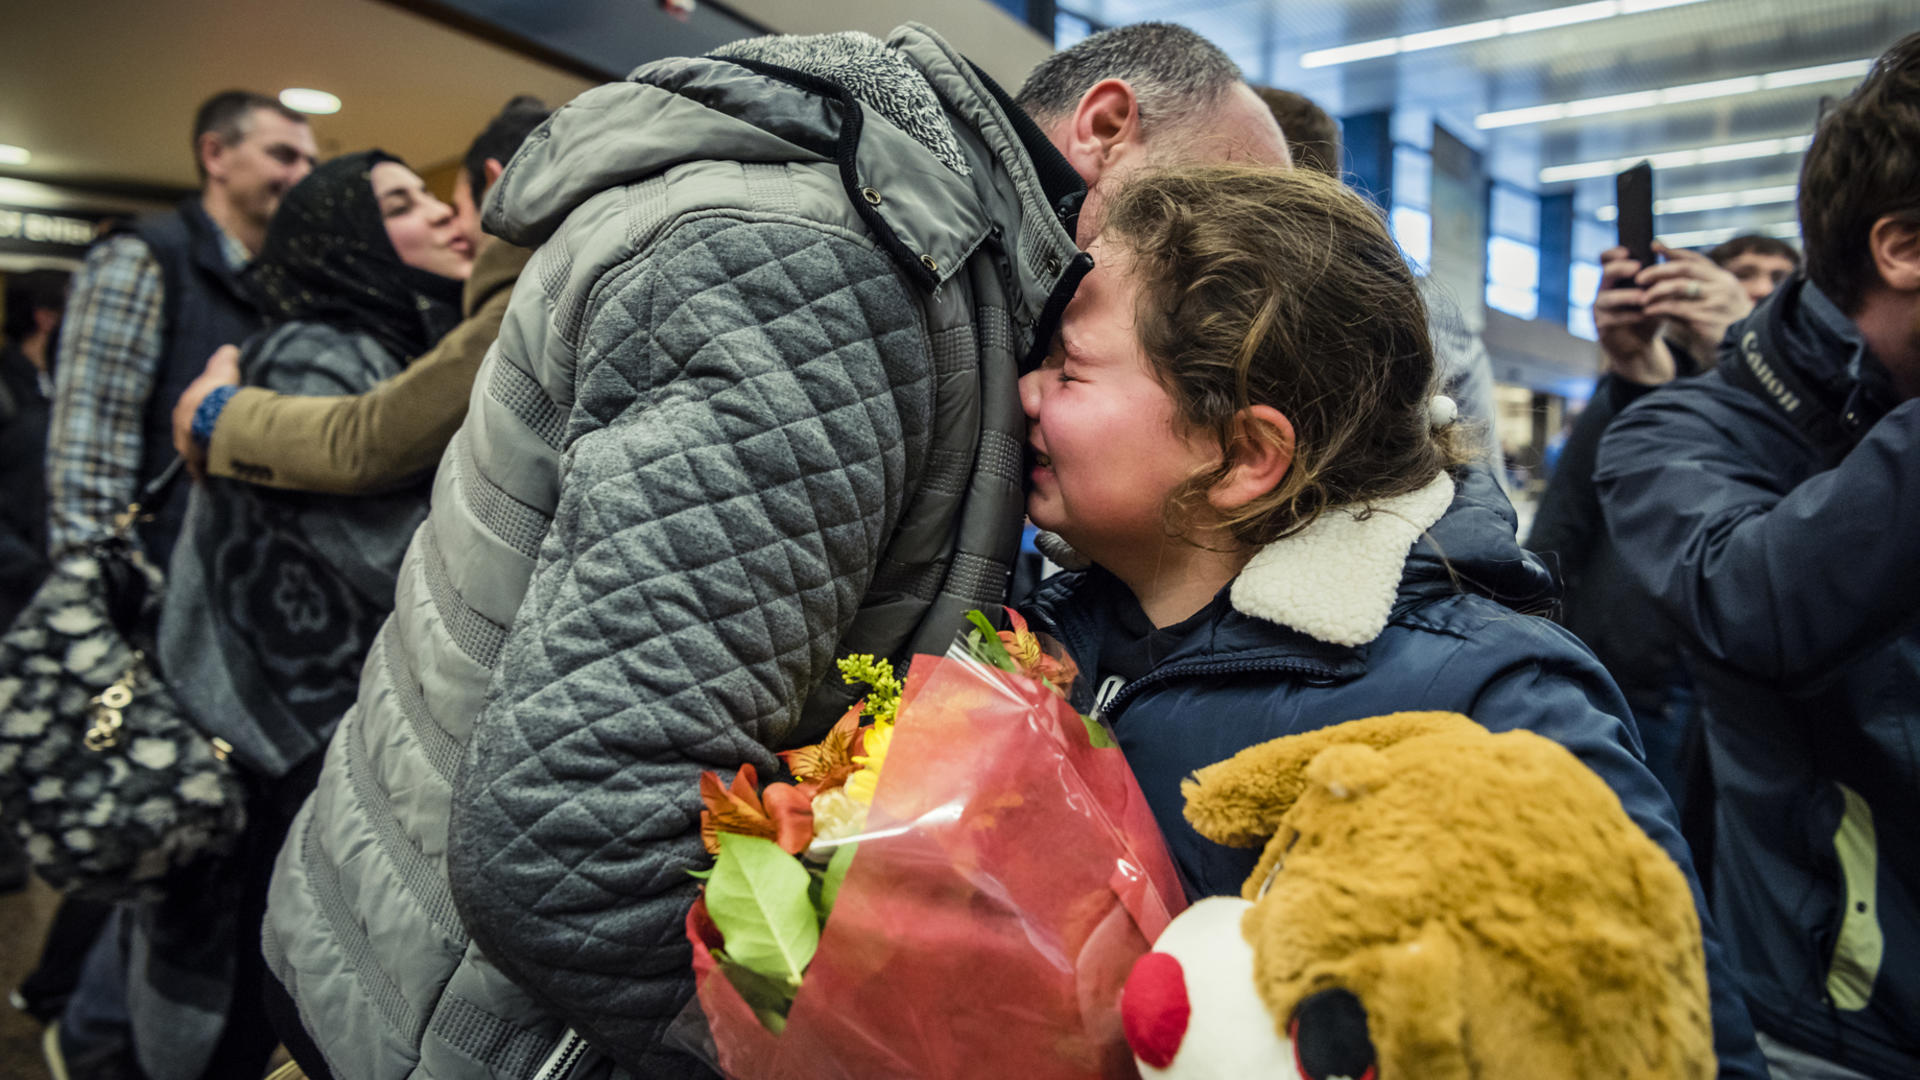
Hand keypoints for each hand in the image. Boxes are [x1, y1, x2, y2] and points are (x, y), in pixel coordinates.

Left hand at [172, 344, 240, 478]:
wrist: (216, 415)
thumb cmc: (218, 392)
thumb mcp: (223, 367)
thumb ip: (225, 358)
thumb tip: (230, 350)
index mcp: (184, 407)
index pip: (191, 411)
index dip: (203, 414)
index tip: (214, 417)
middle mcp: (180, 428)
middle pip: (190, 434)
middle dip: (201, 436)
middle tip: (216, 439)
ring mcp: (187, 448)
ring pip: (195, 453)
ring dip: (204, 455)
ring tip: (219, 458)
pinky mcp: (197, 464)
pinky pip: (203, 470)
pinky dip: (208, 473)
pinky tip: (216, 476)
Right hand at [1594, 245, 1673, 384]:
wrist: (1641, 346)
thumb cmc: (1649, 314)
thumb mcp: (1657, 293)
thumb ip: (1657, 277)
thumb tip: (1667, 256)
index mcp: (1613, 278)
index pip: (1605, 259)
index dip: (1613, 253)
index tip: (1628, 251)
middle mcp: (1602, 290)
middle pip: (1604, 274)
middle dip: (1620, 269)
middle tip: (1637, 268)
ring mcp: (1598, 309)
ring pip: (1605, 298)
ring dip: (1625, 296)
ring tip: (1643, 297)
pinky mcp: (1601, 327)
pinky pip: (1611, 319)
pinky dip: (1628, 317)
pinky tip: (1643, 316)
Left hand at [1636, 243, 1752, 360]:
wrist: (1744, 348)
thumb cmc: (1726, 324)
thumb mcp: (1720, 301)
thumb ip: (1700, 288)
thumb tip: (1667, 276)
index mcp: (1723, 279)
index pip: (1695, 259)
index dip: (1673, 251)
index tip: (1654, 245)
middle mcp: (1721, 286)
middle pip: (1685, 269)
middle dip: (1659, 270)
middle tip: (1639, 277)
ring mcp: (1714, 302)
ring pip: (1679, 286)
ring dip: (1656, 290)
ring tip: (1642, 297)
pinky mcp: (1705, 319)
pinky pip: (1676, 309)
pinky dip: (1659, 308)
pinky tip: (1648, 311)